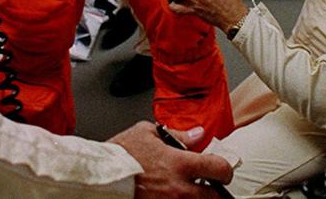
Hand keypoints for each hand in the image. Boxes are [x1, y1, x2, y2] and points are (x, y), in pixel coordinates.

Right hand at [109, 122, 233, 197]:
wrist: (101, 177)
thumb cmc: (121, 155)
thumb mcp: (148, 133)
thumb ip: (178, 135)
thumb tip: (198, 134)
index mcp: (180, 164)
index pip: (220, 169)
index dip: (225, 168)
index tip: (221, 168)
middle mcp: (180, 188)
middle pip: (215, 197)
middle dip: (215, 190)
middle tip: (208, 183)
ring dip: (197, 197)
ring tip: (188, 189)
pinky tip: (173, 195)